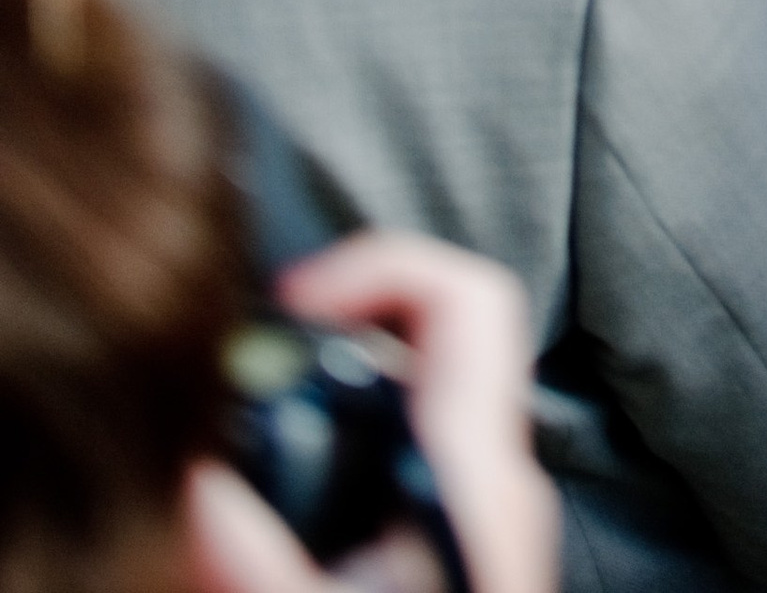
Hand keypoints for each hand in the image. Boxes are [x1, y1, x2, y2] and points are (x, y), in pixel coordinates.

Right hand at [186, 234, 555, 592]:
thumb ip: (262, 567)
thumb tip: (204, 490)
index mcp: (480, 476)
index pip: (468, 299)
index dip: (381, 269)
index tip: (290, 307)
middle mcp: (497, 480)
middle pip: (423, 348)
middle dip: (326, 355)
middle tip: (243, 396)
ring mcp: (485, 515)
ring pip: (407, 413)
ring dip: (323, 420)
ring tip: (246, 474)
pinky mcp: (461, 550)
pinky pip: (400, 469)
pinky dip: (338, 472)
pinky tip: (281, 534)